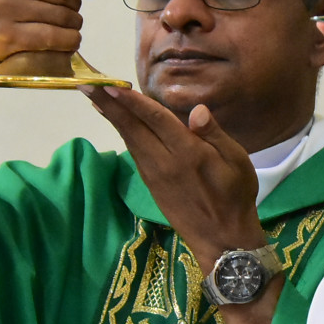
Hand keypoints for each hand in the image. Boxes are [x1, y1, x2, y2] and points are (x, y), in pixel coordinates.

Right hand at [0, 0, 96, 72]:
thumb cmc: (10, 0)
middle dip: (73, 5)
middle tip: (65, 11)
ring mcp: (1, 7)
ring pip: (63, 16)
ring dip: (73, 24)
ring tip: (64, 25)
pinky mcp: (5, 35)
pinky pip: (54, 36)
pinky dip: (69, 40)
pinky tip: (68, 40)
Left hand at [80, 86, 266, 266]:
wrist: (221, 237)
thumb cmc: (236, 194)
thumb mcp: (237, 161)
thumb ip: (214, 134)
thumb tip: (197, 110)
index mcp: (187, 153)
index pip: (154, 119)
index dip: (131, 101)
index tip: (109, 85)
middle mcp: (164, 162)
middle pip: (132, 128)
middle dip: (108, 106)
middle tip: (86, 85)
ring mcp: (154, 174)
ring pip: (129, 139)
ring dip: (111, 118)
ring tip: (95, 98)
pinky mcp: (151, 184)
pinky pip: (134, 152)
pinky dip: (123, 134)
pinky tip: (119, 124)